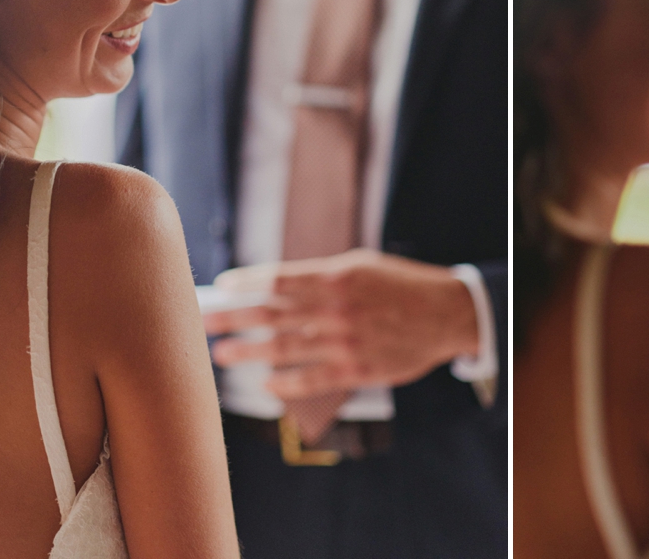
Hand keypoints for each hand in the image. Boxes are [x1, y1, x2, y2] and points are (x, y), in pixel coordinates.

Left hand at [203, 249, 479, 398]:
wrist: (446, 314)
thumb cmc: (400, 286)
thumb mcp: (363, 266)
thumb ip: (322, 275)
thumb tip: (277, 285)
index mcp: (337, 275)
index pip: (279, 278)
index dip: (246, 283)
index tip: (219, 286)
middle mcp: (336, 308)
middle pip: (271, 313)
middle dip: (232, 317)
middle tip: (202, 320)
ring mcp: (344, 341)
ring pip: (283, 349)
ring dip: (248, 351)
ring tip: (222, 354)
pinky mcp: (355, 369)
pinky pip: (310, 380)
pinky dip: (284, 382)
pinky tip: (265, 383)